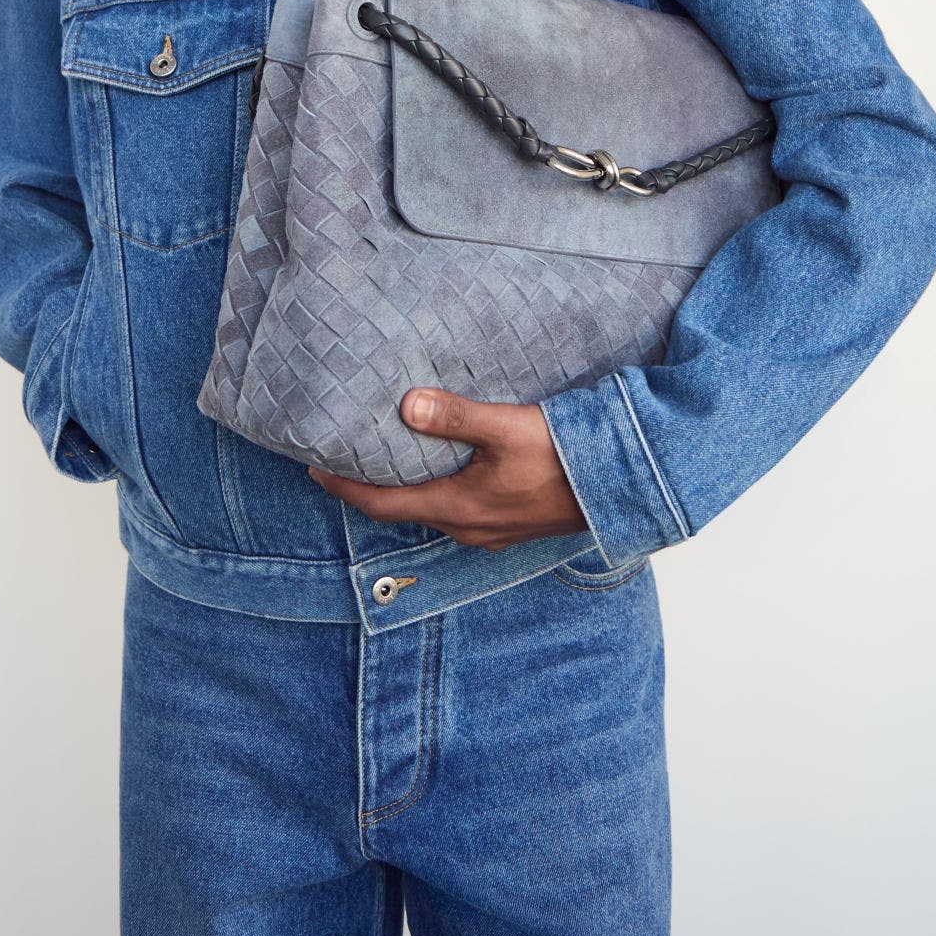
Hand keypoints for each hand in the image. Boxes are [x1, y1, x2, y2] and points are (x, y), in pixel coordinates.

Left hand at [306, 388, 591, 550]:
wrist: (623, 488)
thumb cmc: (568, 459)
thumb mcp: (510, 429)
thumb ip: (458, 417)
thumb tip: (407, 405)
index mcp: (458, 508)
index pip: (381, 504)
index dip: (343, 486)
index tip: (312, 466)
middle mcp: (468, 528)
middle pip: (402, 509)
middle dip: (370, 486)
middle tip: (343, 455)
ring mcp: (491, 530)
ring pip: (432, 510)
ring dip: (405, 488)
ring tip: (387, 456)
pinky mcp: (511, 523)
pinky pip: (458, 509)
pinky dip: (437, 489)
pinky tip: (443, 466)